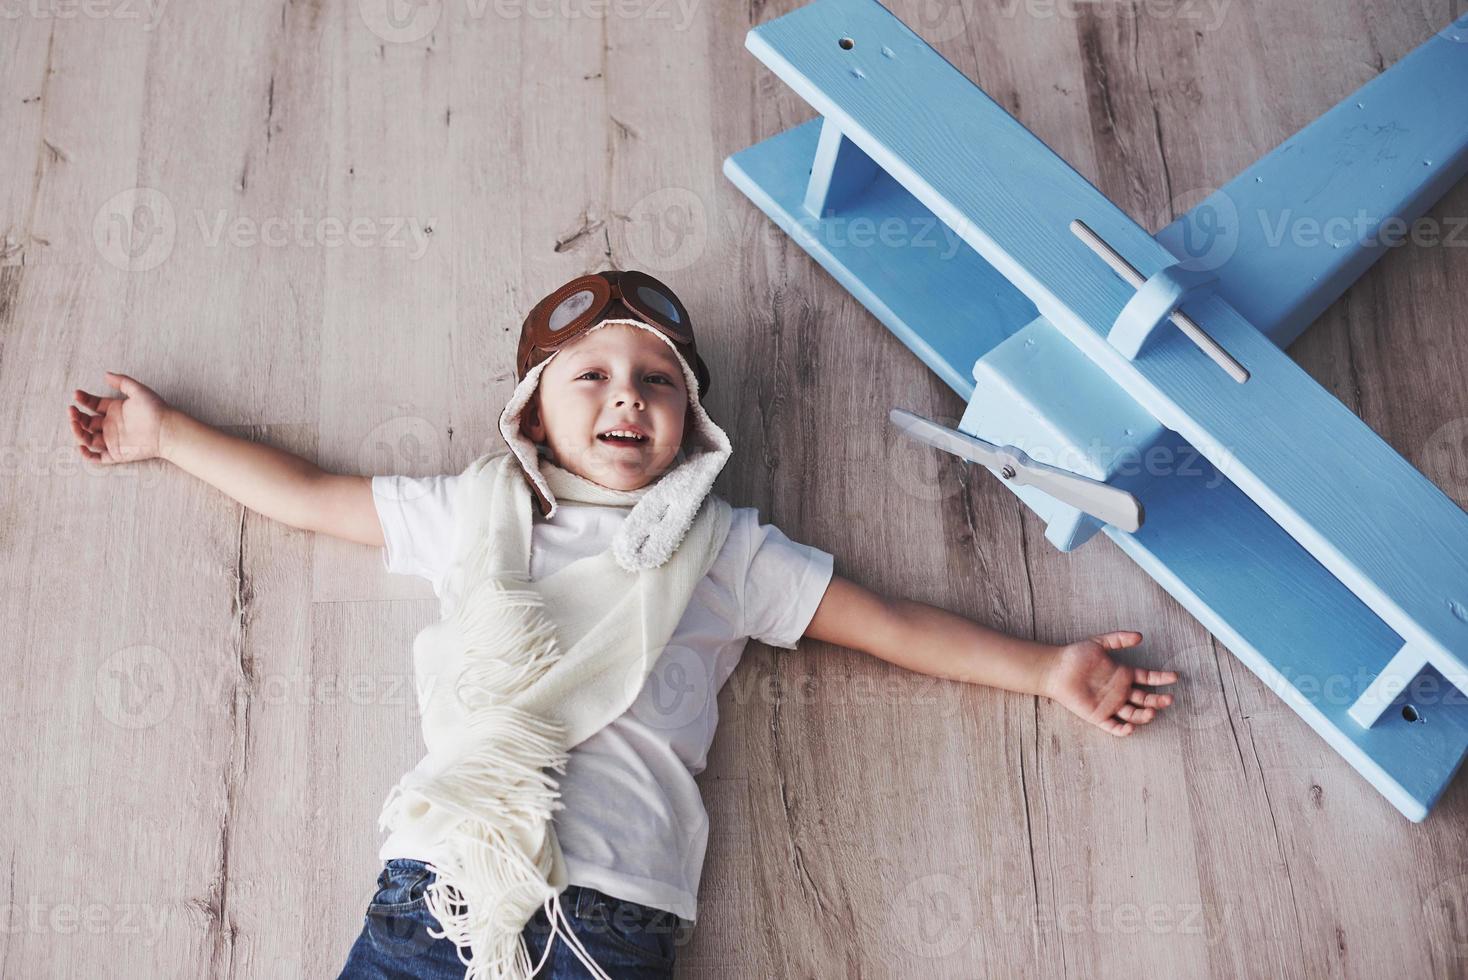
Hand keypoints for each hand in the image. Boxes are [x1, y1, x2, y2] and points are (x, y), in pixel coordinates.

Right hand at [68, 372, 170, 464]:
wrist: (167, 429)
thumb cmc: (156, 409)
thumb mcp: (138, 391)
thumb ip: (122, 382)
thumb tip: (105, 374)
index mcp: (115, 410)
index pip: (93, 405)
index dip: (83, 400)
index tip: (77, 394)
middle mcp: (111, 425)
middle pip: (87, 422)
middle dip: (76, 416)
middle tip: (72, 410)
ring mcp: (112, 440)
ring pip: (88, 438)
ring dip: (77, 431)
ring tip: (74, 423)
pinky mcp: (116, 453)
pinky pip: (97, 457)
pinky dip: (86, 454)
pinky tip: (81, 446)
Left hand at [1043, 631, 1177, 736]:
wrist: (1056, 669)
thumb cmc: (1076, 655)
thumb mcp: (1099, 643)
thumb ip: (1119, 639)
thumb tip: (1140, 636)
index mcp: (1123, 675)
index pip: (1147, 678)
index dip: (1161, 678)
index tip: (1174, 676)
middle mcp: (1120, 691)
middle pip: (1145, 699)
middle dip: (1158, 700)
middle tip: (1168, 699)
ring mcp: (1110, 705)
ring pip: (1133, 714)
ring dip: (1144, 715)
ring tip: (1152, 712)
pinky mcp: (1098, 716)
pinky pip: (1113, 726)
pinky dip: (1123, 730)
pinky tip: (1130, 727)